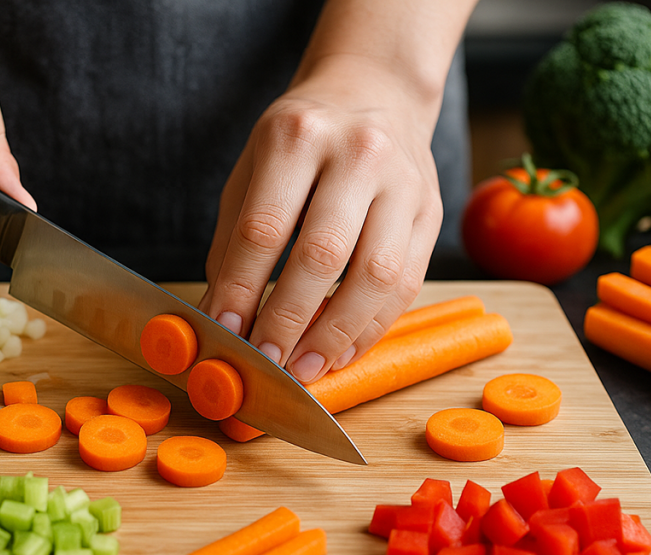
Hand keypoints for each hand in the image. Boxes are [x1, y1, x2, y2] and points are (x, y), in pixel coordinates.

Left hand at [200, 54, 443, 383]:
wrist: (374, 91)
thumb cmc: (301, 141)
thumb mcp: (252, 168)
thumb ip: (232, 240)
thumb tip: (220, 316)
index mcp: (297, 136)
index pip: (264, 227)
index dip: (242, 288)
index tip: (226, 331)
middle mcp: (357, 153)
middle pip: (322, 253)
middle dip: (288, 318)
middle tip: (265, 359)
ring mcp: (403, 181)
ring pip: (376, 275)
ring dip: (336, 334)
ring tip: (305, 368)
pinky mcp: (430, 211)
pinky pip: (406, 283)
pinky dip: (371, 327)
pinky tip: (341, 350)